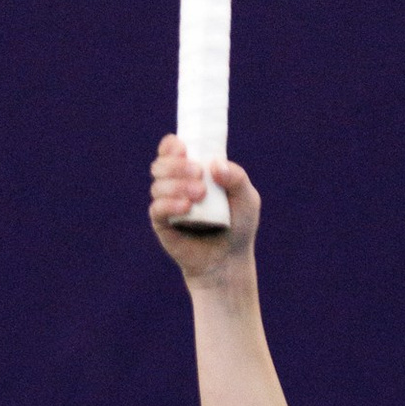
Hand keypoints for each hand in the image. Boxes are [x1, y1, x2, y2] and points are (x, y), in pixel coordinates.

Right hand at [149, 134, 258, 274]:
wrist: (230, 259)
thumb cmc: (239, 224)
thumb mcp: (247, 198)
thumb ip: (236, 177)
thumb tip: (215, 165)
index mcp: (193, 171)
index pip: (171, 150)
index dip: (171, 145)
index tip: (183, 147)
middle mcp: (176, 185)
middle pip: (160, 165)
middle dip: (177, 165)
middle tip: (199, 173)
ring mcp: (167, 204)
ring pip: (158, 185)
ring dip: (177, 184)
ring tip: (200, 195)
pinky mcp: (162, 224)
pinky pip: (157, 208)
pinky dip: (170, 204)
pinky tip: (186, 207)